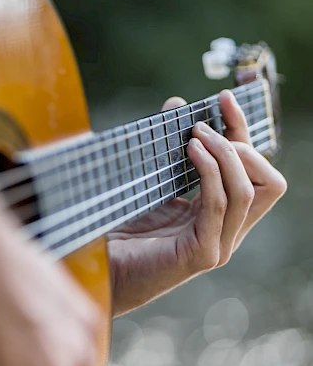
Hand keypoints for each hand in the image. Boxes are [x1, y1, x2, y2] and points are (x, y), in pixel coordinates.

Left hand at [108, 90, 286, 315]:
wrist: (97, 268)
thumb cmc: (118, 227)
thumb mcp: (150, 180)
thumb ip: (167, 146)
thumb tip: (177, 102)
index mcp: (215, 215)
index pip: (250, 170)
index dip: (242, 132)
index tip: (224, 98)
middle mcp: (223, 230)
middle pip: (267, 182)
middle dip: (242, 143)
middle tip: (204, 126)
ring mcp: (217, 244)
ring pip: (249, 191)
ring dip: (226, 155)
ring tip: (195, 135)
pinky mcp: (202, 253)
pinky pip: (220, 203)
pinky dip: (210, 172)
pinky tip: (189, 151)